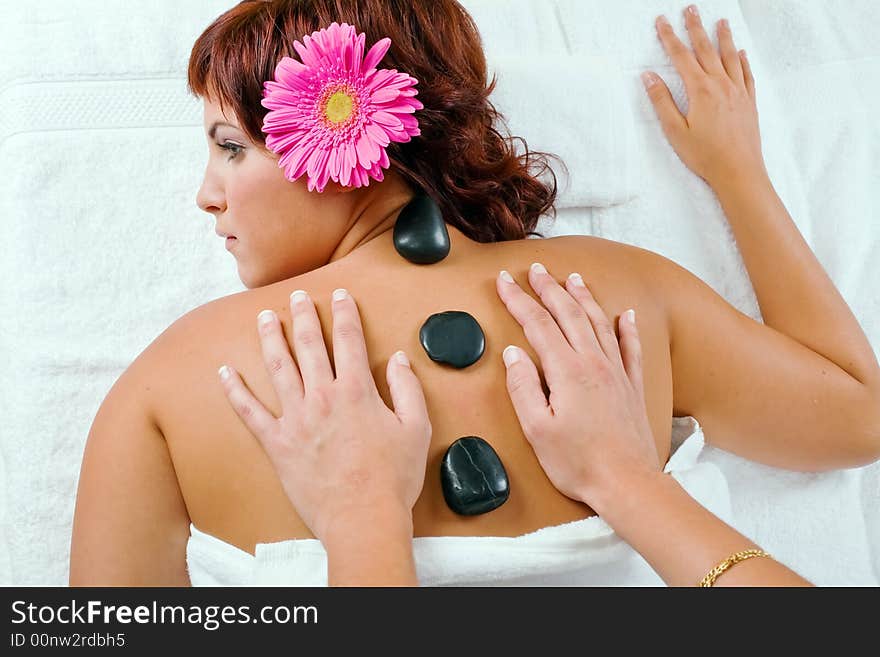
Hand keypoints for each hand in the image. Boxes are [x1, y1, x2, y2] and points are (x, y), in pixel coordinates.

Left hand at [218, 289, 431, 543]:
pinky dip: (235, 390)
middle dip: (303, 316)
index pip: (349, 339)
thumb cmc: (393, 477)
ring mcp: (296, 418)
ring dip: (270, 339)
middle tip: (296, 296)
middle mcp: (322, 396)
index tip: (340, 295)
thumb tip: (399, 359)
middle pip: (309, 345)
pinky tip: (225, 372)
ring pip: (278, 368)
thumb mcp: (416, 428)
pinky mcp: (278, 443)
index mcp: (356, 390)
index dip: (345, 313)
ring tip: (264, 318)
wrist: (363, 518)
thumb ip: (407, 388)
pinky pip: (250, 412)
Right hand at [496, 265, 660, 506]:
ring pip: (598, 323)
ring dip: (583, 298)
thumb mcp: (537, 430)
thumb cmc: (579, 463)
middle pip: (568, 314)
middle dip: (548, 289)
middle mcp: (594, 363)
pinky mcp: (632, 386)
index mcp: (567, 371)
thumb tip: (513, 354)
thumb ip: (523, 387)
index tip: (504, 281)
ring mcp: (616, 372)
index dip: (518, 300)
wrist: (627, 482)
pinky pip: (630, 347)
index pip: (536, 324)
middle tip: (535, 270)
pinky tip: (624, 315)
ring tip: (572, 278)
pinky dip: (626, 328)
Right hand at [642, 5, 765, 185]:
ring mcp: (738, 91)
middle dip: (696, 28)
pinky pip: (746, 74)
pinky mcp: (749, 102)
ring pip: (729, 56)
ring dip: (723, 37)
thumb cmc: (705, 155)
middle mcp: (721, 85)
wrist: (739, 171)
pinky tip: (740, 52)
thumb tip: (649, 77)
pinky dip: (742, 60)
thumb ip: (662, 102)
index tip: (662, 21)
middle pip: (706, 49)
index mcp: (700, 90)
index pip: (681, 57)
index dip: (670, 37)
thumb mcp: (675, 131)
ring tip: (720, 21)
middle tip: (691, 9)